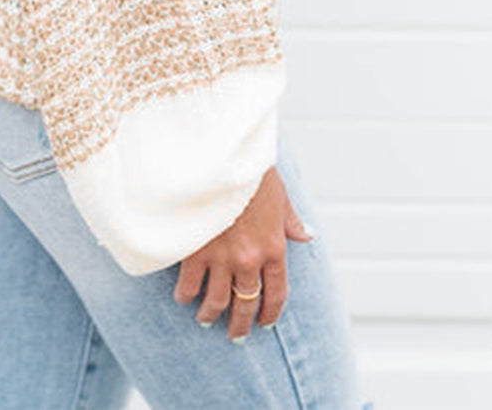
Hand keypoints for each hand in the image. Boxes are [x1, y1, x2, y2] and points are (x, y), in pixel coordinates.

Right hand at [172, 166, 313, 340]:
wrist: (221, 157)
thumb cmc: (252, 170)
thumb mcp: (279, 194)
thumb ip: (291, 220)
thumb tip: (306, 235)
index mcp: (274, 247)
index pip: (277, 292)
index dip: (270, 313)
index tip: (264, 323)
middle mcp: (250, 259)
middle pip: (246, 303)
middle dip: (241, 324)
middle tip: (236, 335)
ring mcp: (222, 257)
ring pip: (217, 301)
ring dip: (211, 315)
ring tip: (206, 320)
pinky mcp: (195, 249)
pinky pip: (189, 284)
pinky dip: (186, 294)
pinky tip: (184, 297)